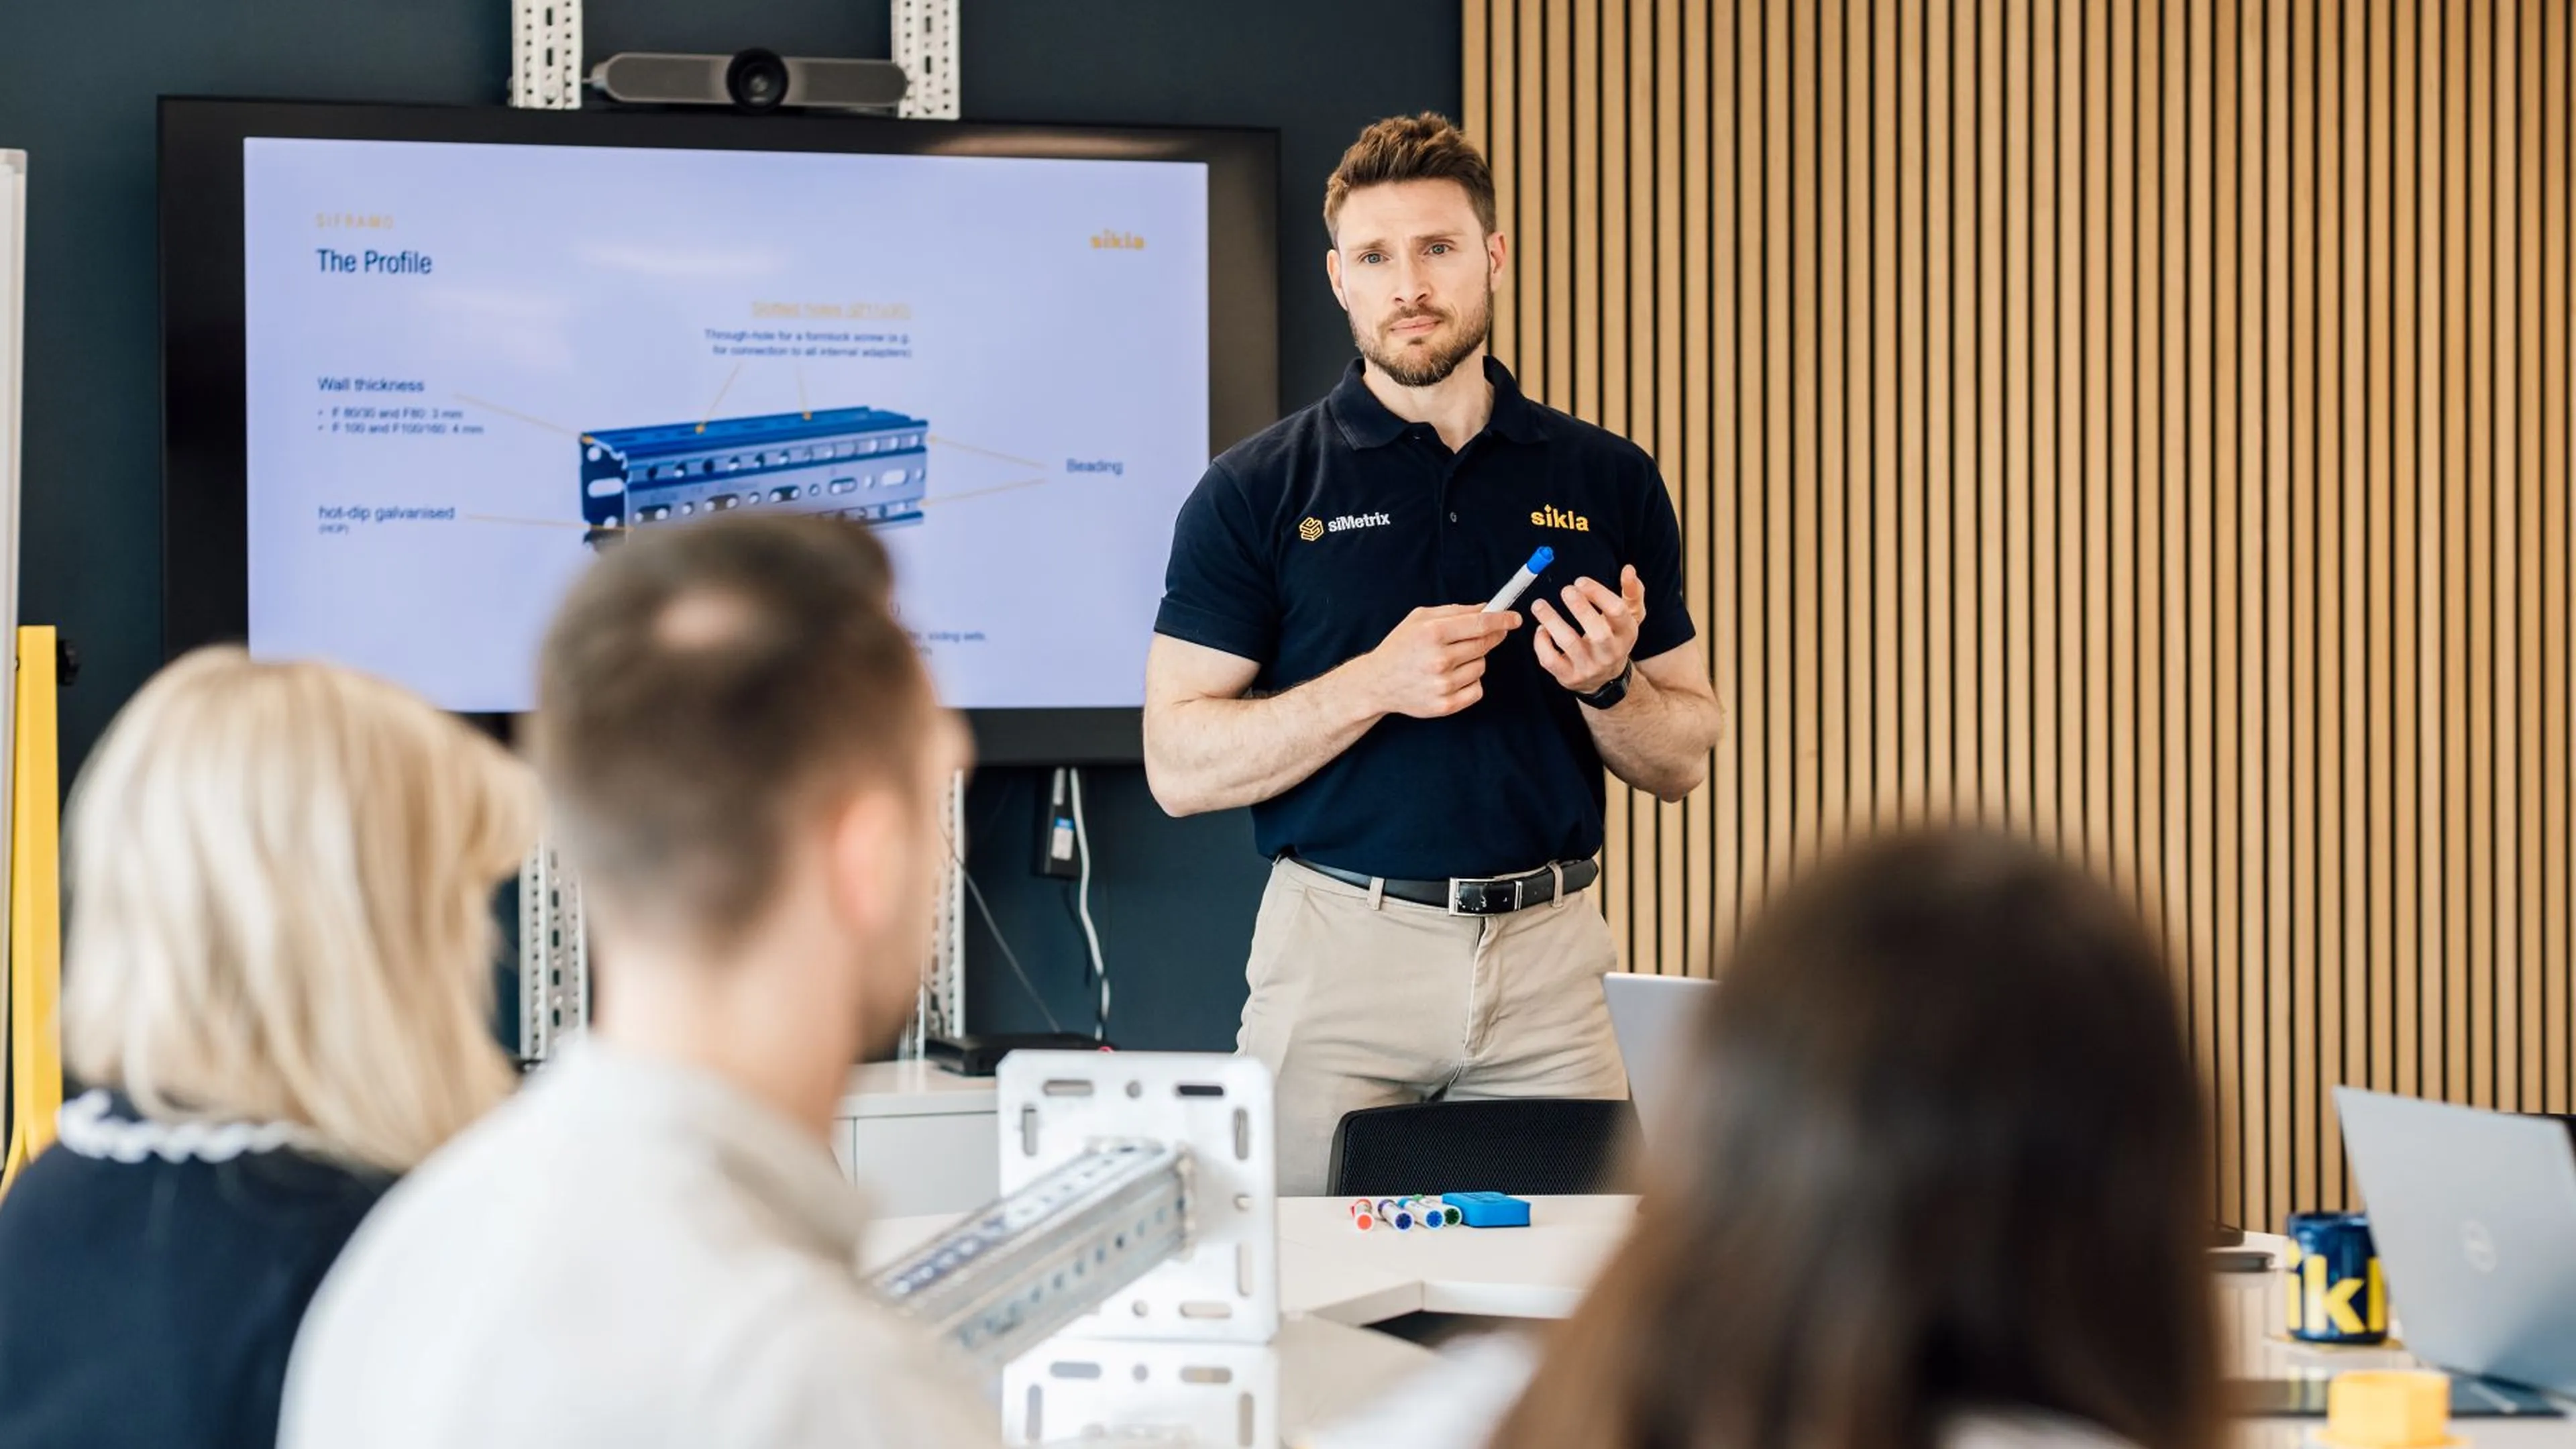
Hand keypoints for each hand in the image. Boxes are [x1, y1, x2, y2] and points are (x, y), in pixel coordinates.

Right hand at [1362, 604, 1520, 718]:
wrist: (1377, 682)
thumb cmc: (1399, 646)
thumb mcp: (1419, 619)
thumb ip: (1454, 611)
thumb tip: (1486, 609)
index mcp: (1433, 633)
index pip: (1480, 624)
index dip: (1502, 620)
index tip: (1514, 619)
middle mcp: (1439, 659)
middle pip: (1485, 645)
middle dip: (1492, 637)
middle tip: (1489, 634)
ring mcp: (1443, 684)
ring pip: (1482, 667)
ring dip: (1474, 661)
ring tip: (1453, 660)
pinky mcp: (1446, 704)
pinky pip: (1477, 689)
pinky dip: (1471, 682)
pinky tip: (1452, 677)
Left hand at [1532, 566, 1645, 693]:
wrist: (1605, 678)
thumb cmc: (1614, 637)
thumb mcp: (1629, 616)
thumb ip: (1632, 592)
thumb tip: (1629, 569)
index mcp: (1626, 633)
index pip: (1617, 612)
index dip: (1599, 594)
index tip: (1580, 581)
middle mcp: (1610, 652)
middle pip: (1598, 633)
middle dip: (1580, 608)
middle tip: (1566, 590)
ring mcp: (1589, 667)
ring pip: (1569, 643)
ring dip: (1552, 621)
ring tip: (1539, 605)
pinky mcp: (1569, 676)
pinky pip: (1550, 661)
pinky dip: (1541, 643)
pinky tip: (1541, 628)